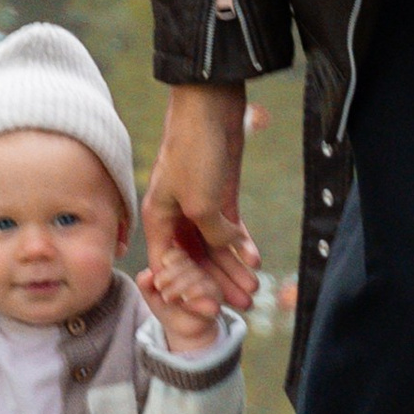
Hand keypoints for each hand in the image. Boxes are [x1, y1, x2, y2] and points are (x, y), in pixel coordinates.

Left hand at [136, 253, 228, 352]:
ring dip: (180, 287)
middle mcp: (199, 272)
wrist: (180, 329)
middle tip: (159, 286)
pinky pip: (209, 299)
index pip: (178, 254)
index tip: (157, 275)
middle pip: (187, 265)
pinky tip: (185, 304)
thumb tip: (146, 274)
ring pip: (199, 279)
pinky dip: (195, 302)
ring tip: (167, 298)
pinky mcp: (215, 305)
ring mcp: (210, 287)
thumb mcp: (151, 295)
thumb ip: (145, 284)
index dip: (166, 261)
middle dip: (170, 275)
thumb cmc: (166, 305)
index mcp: (184, 265)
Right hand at [141, 84, 259, 313]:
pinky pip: (230, 228)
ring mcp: (199, 204)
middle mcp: (176, 214)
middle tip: (241, 306)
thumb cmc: (195, 151)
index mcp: (159, 217)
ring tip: (252, 289)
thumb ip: (212, 233)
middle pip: (196, 259)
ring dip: (233, 267)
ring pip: (215, 246)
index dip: (187, 288)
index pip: (169, 265)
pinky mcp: (221, 194)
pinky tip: (255, 259)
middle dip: (217, 283)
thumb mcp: (201, 203)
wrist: (211, 106)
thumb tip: (228, 249)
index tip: (209, 307)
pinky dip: (242, 243)